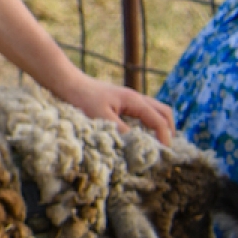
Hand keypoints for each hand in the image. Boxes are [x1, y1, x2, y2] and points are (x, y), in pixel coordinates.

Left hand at [57, 73, 175, 143]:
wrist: (68, 83)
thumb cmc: (83, 99)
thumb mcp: (102, 118)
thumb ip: (121, 131)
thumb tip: (138, 145)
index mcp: (135, 101)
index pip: (159, 121)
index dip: (165, 138)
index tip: (165, 154)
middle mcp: (136, 97)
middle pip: (164, 112)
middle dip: (169, 129)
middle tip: (167, 148)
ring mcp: (130, 98)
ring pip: (156, 110)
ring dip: (161, 125)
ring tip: (159, 142)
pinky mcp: (122, 101)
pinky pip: (144, 111)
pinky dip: (150, 122)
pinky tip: (142, 133)